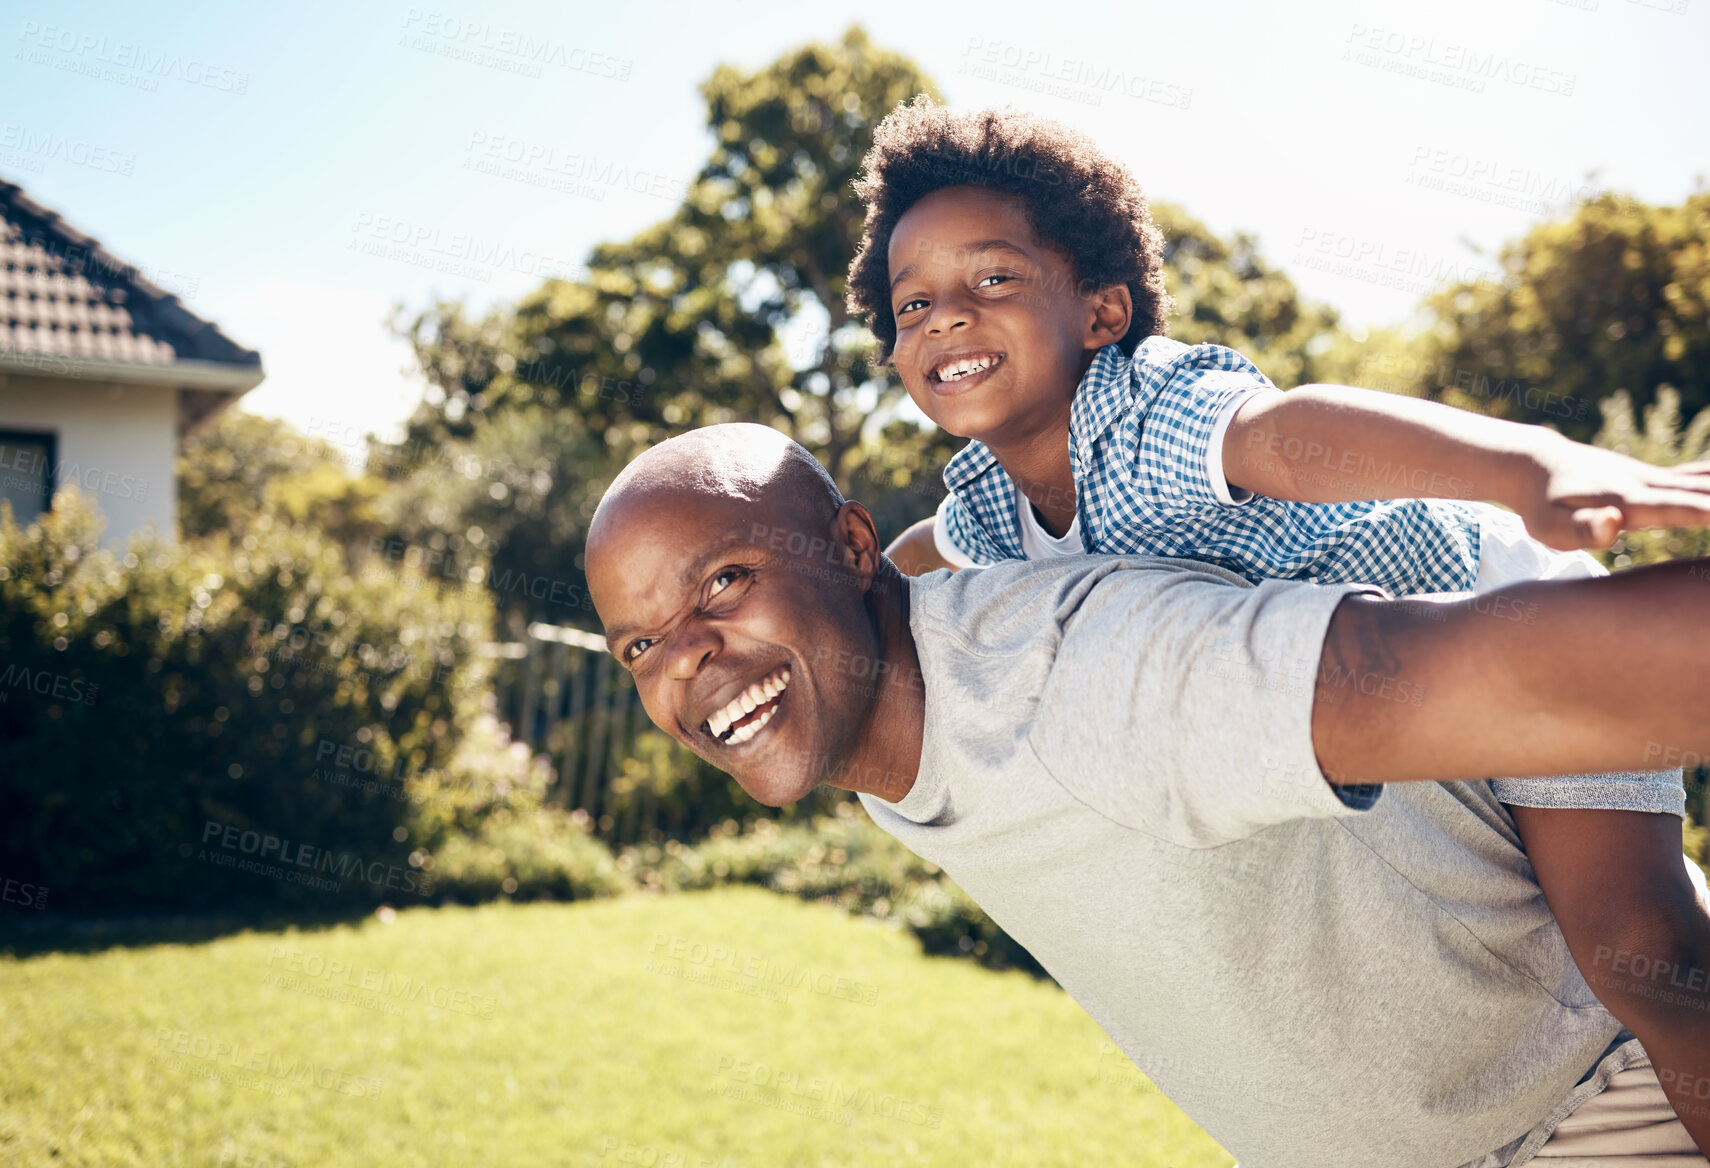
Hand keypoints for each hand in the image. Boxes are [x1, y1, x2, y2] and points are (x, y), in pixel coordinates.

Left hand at [1515, 437, 1709, 549]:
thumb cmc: (1541, 505)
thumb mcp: (1549, 526)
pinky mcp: (1658, 479)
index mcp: (1632, 501)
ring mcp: (1658, 478)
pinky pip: (1703, 478)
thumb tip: (1612, 524)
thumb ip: (1580, 529)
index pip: (1684, 510)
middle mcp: (1653, 485)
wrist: (1536, 465)